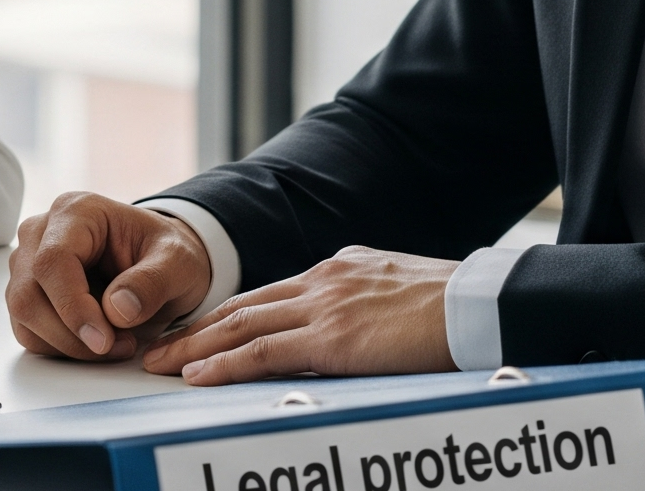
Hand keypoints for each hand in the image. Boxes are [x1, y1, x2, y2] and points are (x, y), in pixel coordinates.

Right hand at [5, 191, 214, 362]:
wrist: (160, 262)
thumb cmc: (165, 254)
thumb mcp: (178, 262)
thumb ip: (153, 282)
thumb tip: (117, 310)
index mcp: (75, 212)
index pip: (53, 261)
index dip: (72, 306)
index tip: (103, 340)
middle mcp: (41, 233)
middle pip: (28, 294)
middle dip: (71, 333)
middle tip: (120, 345)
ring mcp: (28, 264)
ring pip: (24, 317)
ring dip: (69, 344)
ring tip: (117, 342)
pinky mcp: (29, 293)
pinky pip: (29, 332)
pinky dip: (62, 348)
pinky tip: (97, 341)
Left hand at [142, 245, 456, 383]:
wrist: (486, 304)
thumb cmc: (460, 306)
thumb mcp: (402, 291)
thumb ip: (368, 304)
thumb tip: (357, 326)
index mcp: (341, 268)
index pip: (270, 294)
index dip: (229, 314)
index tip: (199, 330)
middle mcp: (325, 280)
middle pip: (244, 306)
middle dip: (197, 330)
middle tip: (158, 347)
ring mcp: (326, 306)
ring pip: (242, 326)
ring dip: (195, 347)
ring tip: (159, 364)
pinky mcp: (333, 338)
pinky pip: (264, 352)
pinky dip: (225, 364)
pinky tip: (198, 376)